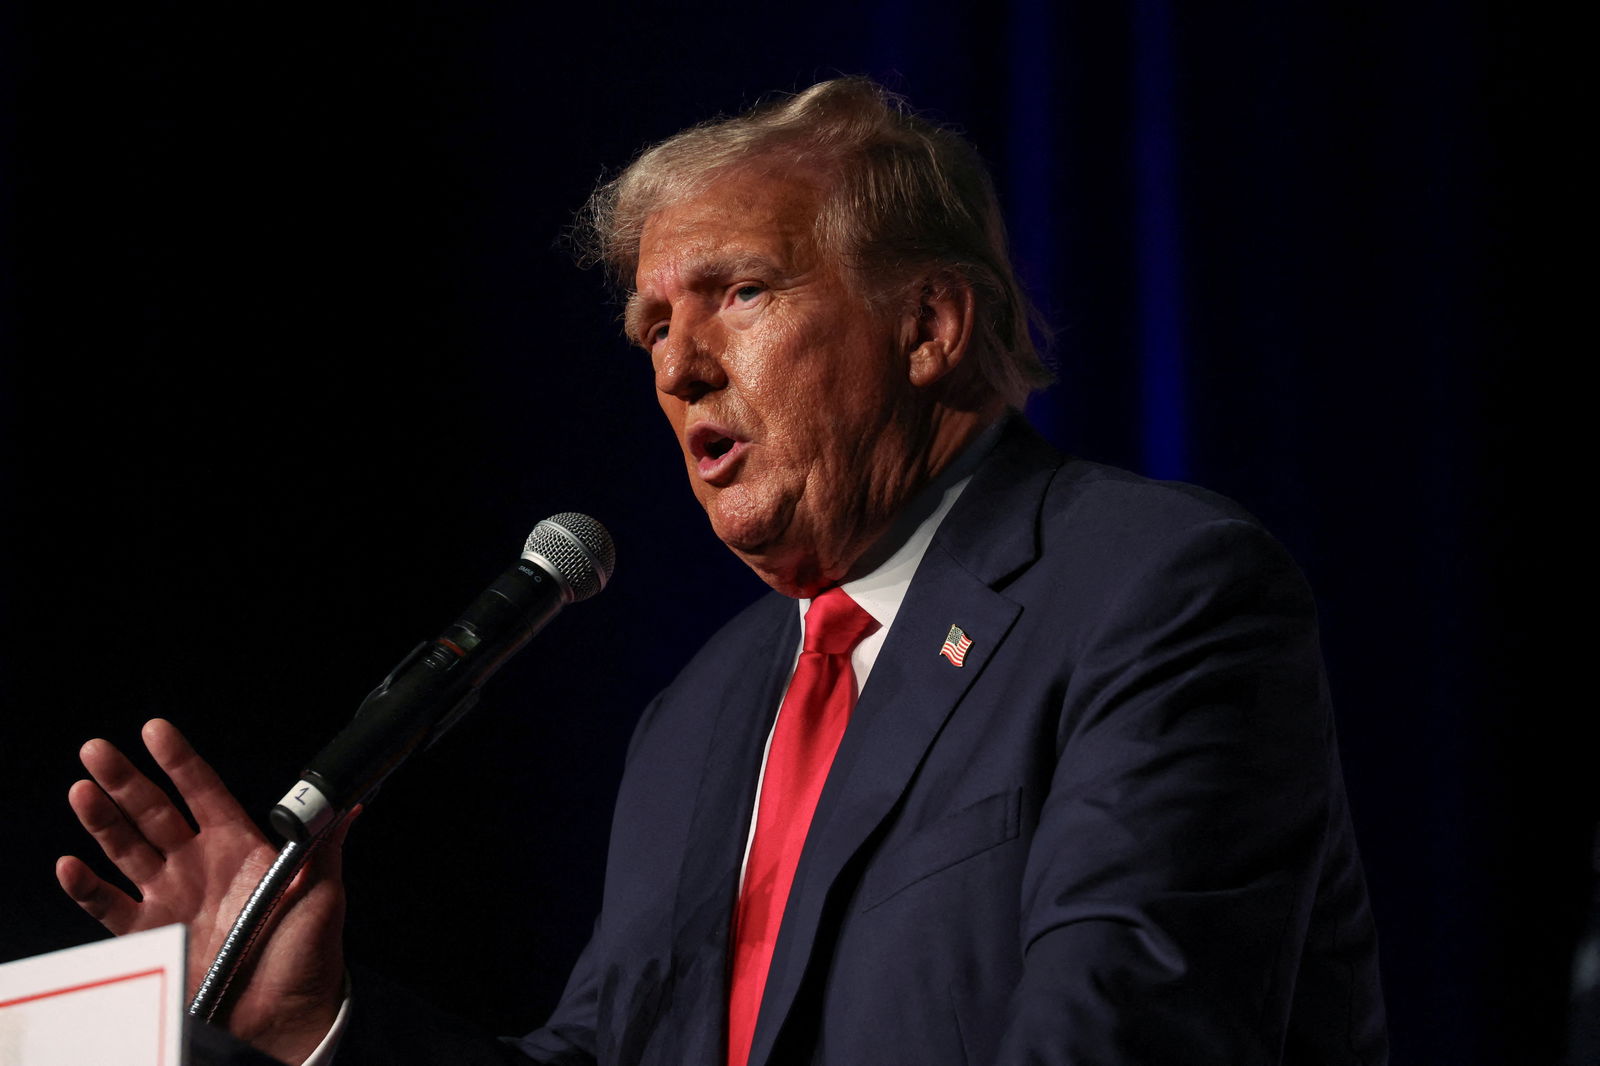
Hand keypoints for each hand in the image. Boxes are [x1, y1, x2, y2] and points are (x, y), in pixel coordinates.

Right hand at [56, 719, 348, 1064]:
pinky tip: (71, 863)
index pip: (203, 791)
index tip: (156, 730)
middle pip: (153, 812)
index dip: (179, 761)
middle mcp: (199, 865)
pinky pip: (108, 907)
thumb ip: (325, 844)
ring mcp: (170, 898)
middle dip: (124, 780)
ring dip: (101, 820)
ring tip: (82, 790)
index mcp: (239, 847)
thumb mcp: (322, 891)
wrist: (284, 1014)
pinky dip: (85, 886)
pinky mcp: (149, 937)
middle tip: (97, 749)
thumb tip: (348, 800)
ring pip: (125, 849)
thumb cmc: (307, 952)